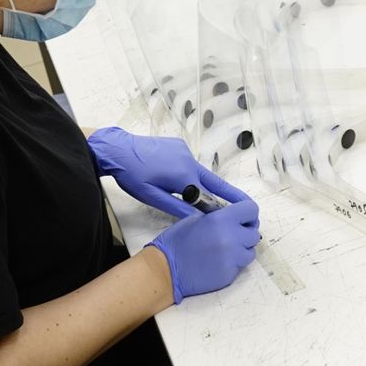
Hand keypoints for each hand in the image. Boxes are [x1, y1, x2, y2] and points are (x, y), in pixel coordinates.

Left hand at [87, 126, 247, 216]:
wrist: (117, 149)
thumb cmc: (132, 176)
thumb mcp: (153, 197)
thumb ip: (178, 208)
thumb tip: (198, 219)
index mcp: (184, 176)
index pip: (209, 197)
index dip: (220, 209)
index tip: (235, 217)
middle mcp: (189, 161)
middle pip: (213, 182)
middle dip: (230, 194)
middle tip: (247, 204)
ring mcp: (185, 151)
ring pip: (199, 173)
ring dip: (201, 184)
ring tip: (194, 195)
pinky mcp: (179, 146)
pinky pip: (189, 163)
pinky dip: (189, 173)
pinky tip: (174, 178)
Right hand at [148, 199, 260, 303]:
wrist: (166, 270)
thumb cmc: (176, 242)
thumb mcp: (195, 219)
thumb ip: (219, 216)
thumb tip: (234, 217)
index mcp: (221, 220)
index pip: (251, 210)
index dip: (248, 214)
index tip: (244, 218)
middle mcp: (231, 238)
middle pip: (254, 233)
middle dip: (245, 233)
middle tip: (232, 234)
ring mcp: (232, 258)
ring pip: (250, 252)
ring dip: (241, 250)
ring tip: (224, 250)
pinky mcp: (230, 274)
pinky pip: (240, 266)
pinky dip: (232, 263)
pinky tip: (217, 262)